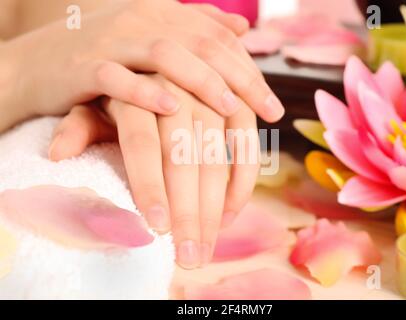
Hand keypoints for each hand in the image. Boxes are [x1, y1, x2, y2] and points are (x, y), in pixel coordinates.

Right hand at [0, 0, 283, 131]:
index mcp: (160, 15)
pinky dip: (144, 90)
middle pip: (201, 45)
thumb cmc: (101, 58)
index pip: (217, 39)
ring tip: (232, 107)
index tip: (275, 108)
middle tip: (271, 112)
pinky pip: (116, 76)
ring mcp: (111, 42)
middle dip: (241, 79)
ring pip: (165, 54)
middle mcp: (140, 21)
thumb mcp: (150, 40)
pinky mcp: (83, 67)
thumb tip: (241, 27)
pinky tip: (171, 106)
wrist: (35, 64)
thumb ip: (195, 31)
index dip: (250, 70)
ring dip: (202, 81)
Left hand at [49, 74, 259, 268]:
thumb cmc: (124, 94)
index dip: (149, 184)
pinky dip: (243, 178)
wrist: (161, 58)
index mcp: (135, 93)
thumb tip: (56, 155)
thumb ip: (79, 127)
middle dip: (189, 210)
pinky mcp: (236, 101)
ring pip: (218, 154)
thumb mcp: (96, 105)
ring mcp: (209, 94)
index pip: (142, 143)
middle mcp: (175, 90)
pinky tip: (231, 211)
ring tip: (208, 245)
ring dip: (217, 205)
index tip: (157, 228)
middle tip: (189, 256)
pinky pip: (247, 142)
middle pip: (184, 157)